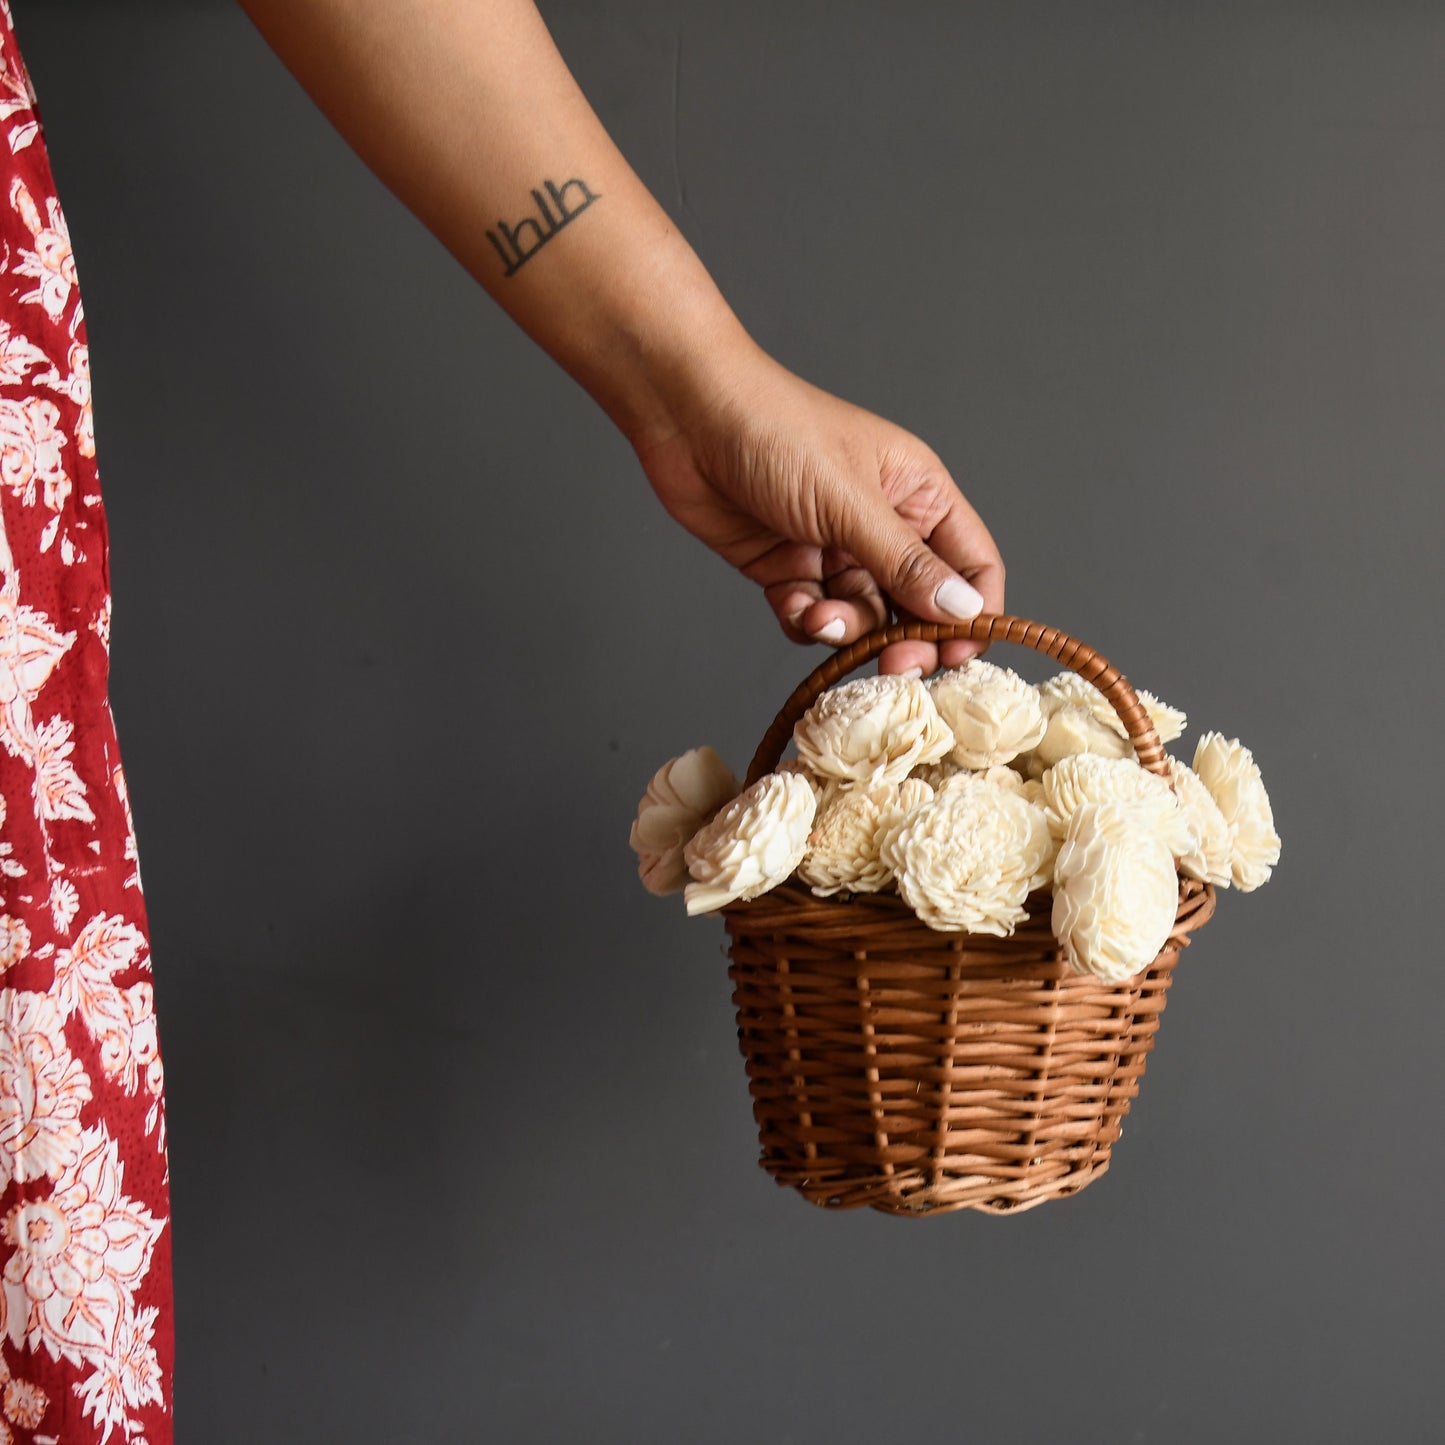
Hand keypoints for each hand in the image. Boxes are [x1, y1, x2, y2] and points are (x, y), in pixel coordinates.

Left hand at [634, 355, 1004, 675]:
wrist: (687, 418)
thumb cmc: (777, 432)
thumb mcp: (851, 501)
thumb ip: (906, 563)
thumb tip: (966, 610)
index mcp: (917, 493)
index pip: (972, 564)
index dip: (973, 613)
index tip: (958, 654)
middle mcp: (883, 524)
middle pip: (919, 604)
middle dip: (907, 638)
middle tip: (893, 665)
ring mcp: (834, 548)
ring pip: (864, 616)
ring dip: (847, 629)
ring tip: (821, 618)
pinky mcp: (788, 568)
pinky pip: (813, 616)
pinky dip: (805, 622)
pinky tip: (793, 607)